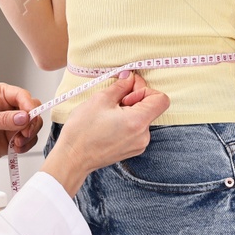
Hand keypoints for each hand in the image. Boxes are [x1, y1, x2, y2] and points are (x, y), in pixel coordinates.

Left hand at [0, 82, 42, 172]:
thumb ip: (4, 119)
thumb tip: (24, 117)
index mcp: (0, 94)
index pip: (22, 95)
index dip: (28, 105)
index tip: (28, 117)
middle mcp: (9, 106)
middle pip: (33, 109)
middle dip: (32, 122)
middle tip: (24, 133)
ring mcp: (13, 123)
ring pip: (34, 125)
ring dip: (29, 135)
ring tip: (17, 142)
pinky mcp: (14, 137)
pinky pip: (29, 139)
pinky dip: (27, 144)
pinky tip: (16, 148)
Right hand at [43, 72, 169, 192]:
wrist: (73, 157)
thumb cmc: (82, 131)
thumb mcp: (100, 99)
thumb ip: (121, 86)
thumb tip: (130, 77)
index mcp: (138, 122)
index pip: (161, 99)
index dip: (145, 90)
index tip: (127, 92)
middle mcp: (143, 135)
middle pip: (151, 108)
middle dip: (135, 98)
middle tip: (114, 99)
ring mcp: (139, 144)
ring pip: (143, 117)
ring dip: (129, 110)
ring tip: (108, 114)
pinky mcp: (133, 149)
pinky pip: (137, 129)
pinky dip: (127, 121)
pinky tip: (109, 124)